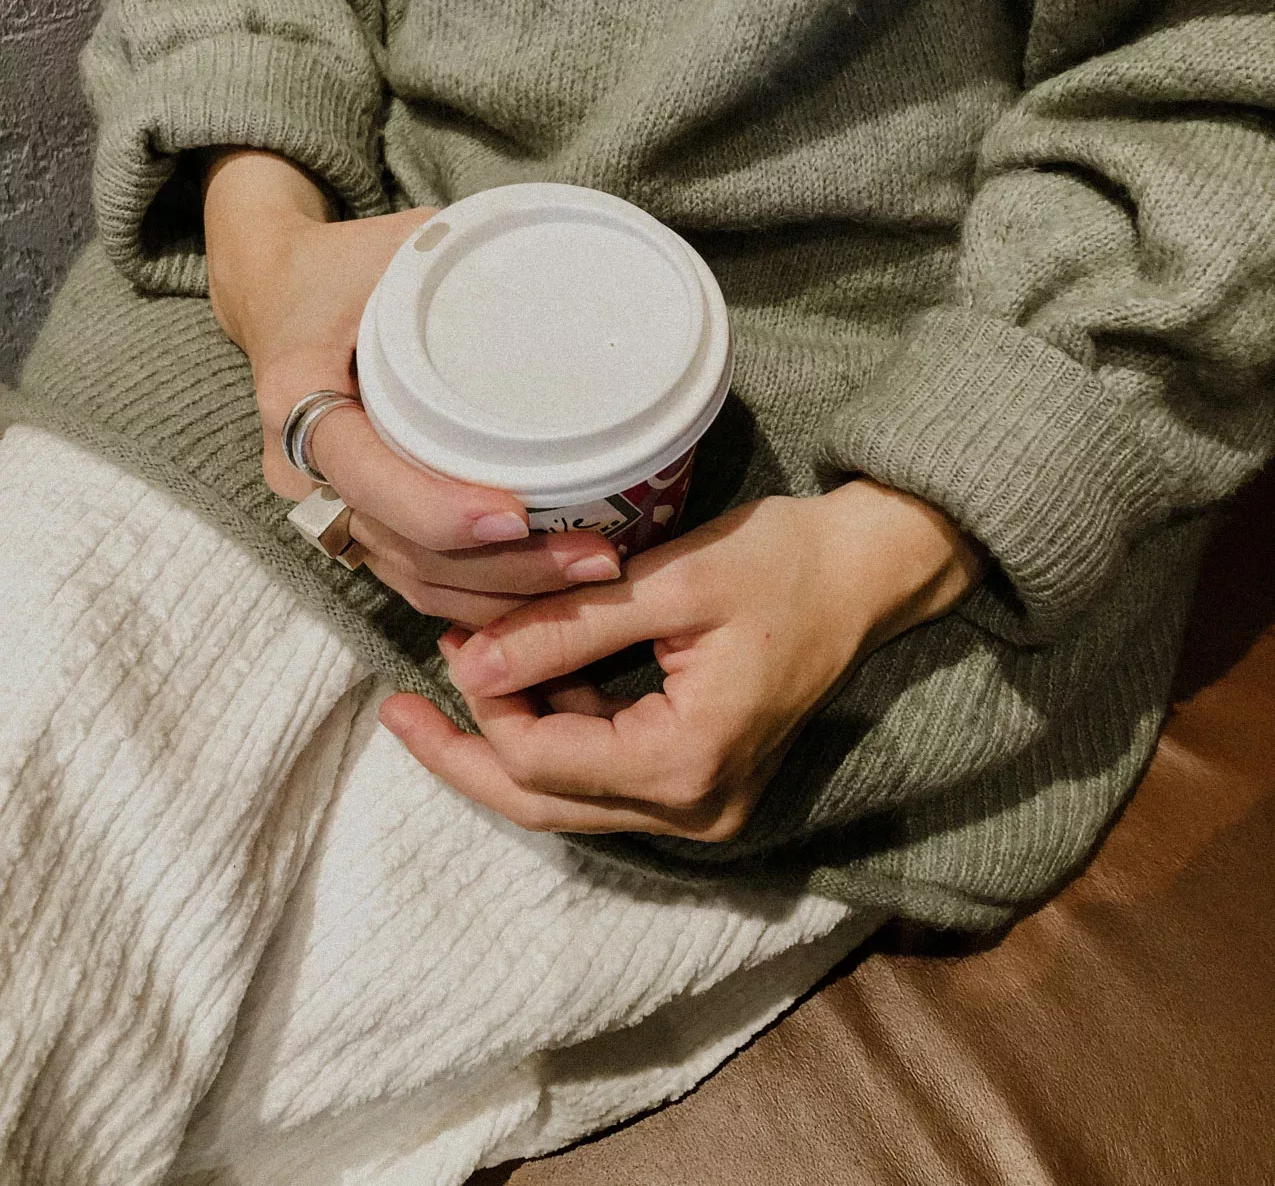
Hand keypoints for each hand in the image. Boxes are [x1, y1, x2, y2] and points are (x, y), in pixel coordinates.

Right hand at [204, 150, 620, 623]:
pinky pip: (412, 577)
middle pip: (400, 547)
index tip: (516, 514)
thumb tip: (574, 259)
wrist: (279, 293)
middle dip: (500, 570)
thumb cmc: (346, 265)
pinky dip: (477, 599)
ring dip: (500, 597)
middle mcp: (300, 470)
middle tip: (596, 558)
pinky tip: (546, 596)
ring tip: (591, 579)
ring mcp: (325, 506)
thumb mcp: (395, 242)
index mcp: (297, 396)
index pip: (363, 473)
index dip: (437, 507)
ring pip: (410, 578)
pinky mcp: (354, 524)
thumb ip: (467, 255)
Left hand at [379, 478, 986, 839]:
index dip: (485, 703)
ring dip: (509, 740)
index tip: (457, 638)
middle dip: (466, 754)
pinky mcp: (701, 781)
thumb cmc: (784, 561)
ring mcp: (701, 805)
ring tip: (450, 683)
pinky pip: (604, 775)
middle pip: (542, 803)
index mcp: (687, 763)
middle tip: (395, 712)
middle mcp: (694, 808)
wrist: (866, 572)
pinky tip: (521, 685)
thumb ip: (567, 630)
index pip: (541, 759)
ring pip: (567, 797)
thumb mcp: (672, 581)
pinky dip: (557, 732)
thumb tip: (466, 665)